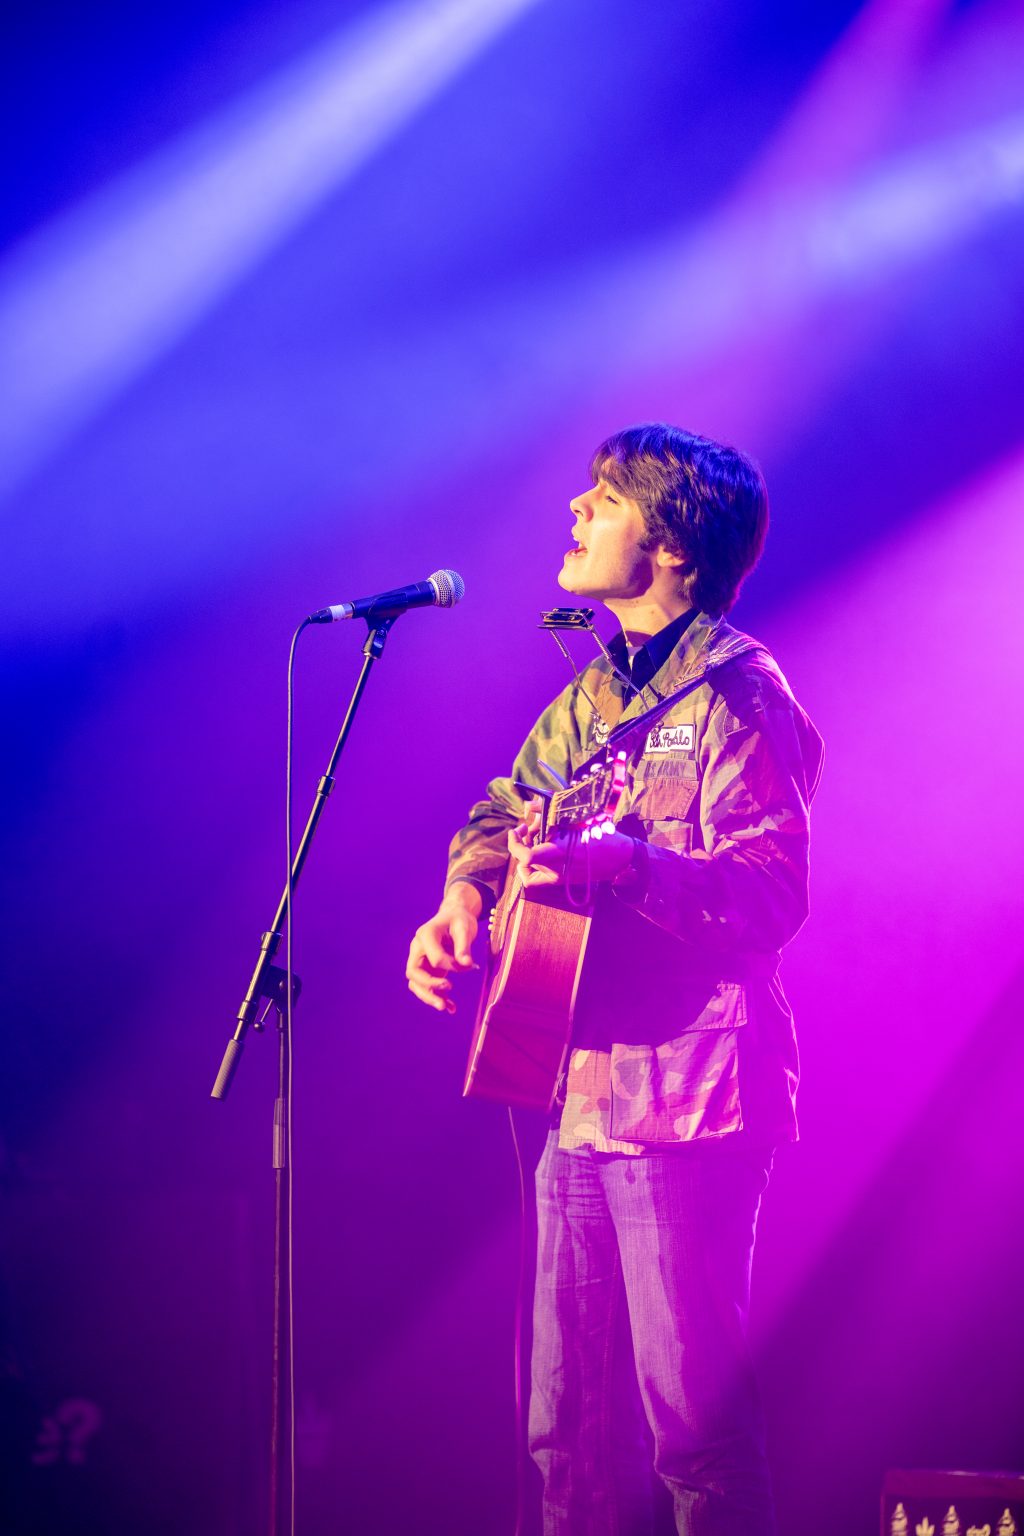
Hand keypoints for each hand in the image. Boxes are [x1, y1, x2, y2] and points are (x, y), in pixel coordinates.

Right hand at [406, 884, 481, 1013]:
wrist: (454, 916)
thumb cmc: (459, 919)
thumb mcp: (464, 927)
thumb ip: (464, 945)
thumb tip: (467, 964)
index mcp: (425, 935)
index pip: (433, 958)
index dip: (451, 966)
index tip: (469, 966)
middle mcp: (418, 948)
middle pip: (413, 973)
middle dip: (429, 986)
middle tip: (448, 989)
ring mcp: (420, 960)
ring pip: (416, 983)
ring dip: (429, 996)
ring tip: (446, 1007)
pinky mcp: (427, 969)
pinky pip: (427, 987)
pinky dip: (437, 997)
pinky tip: (452, 1007)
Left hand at [508, 797, 633, 887]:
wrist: (619, 857)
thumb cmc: (600, 834)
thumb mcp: (574, 818)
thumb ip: (548, 810)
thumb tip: (528, 806)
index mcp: (558, 853)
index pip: (525, 855)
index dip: (515, 842)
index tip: (517, 829)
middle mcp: (555, 869)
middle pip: (526, 857)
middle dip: (525, 839)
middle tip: (533, 825)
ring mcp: (558, 877)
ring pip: (531, 866)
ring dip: (529, 849)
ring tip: (540, 834)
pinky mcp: (562, 880)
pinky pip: (537, 879)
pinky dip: (531, 868)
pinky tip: (536, 856)